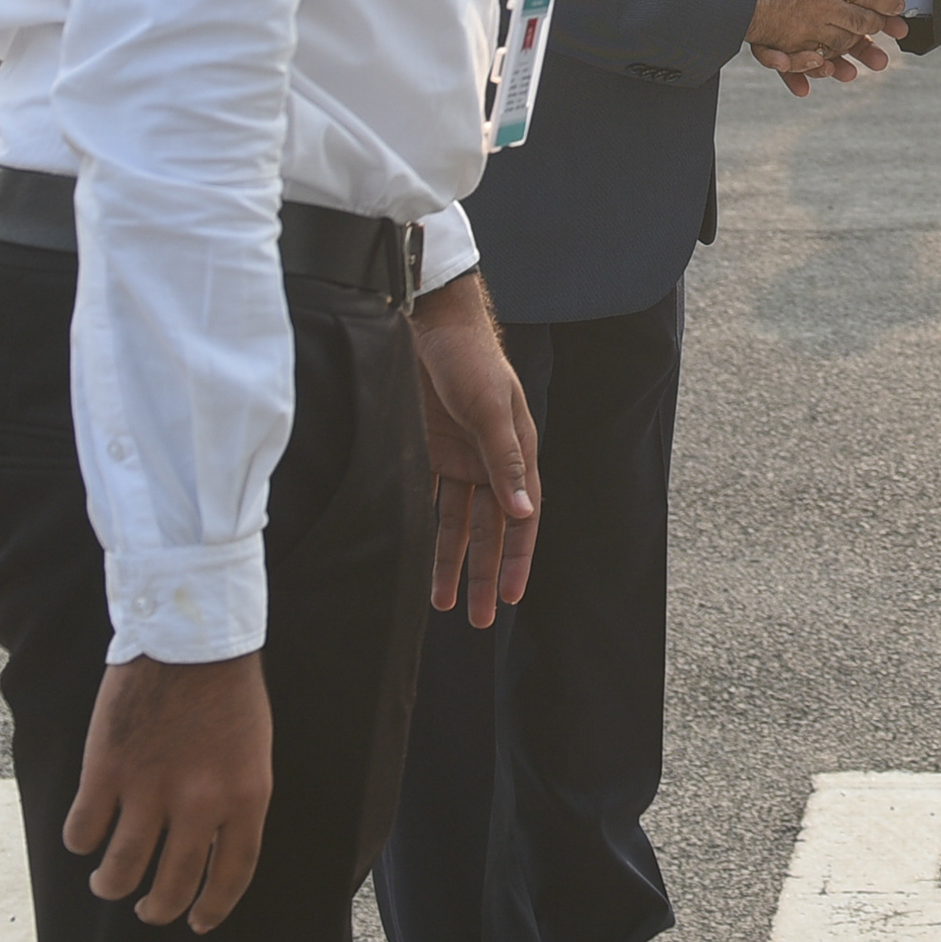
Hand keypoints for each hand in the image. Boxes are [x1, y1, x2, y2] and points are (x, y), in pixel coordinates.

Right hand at [62, 653, 270, 930]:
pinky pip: (83, 833)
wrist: (191, 638)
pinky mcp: (106, 771)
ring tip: (109, 883)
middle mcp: (200, 803)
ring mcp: (149, 790)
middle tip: (150, 910)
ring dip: (112, 885)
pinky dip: (82, 841)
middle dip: (159, 910)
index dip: (213, 908)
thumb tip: (209, 852)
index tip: (199, 922)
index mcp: (246, 797)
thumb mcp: (252, 752)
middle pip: (173, 886)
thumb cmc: (228, 692)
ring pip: (120, 871)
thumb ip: (233, 803)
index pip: (231, 876)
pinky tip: (87, 834)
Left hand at [410, 272, 537, 626]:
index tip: (511, 597)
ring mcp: (458, 458)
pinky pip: (428, 502)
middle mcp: (489, 462)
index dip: (518, 558)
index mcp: (516, 452)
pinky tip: (417, 561)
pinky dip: (424, 531)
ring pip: (458, 524)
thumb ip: (505, 462)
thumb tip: (523, 513)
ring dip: (453, 562)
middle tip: (482, 619)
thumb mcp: (492, 408)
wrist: (428, 323)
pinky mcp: (428, 451)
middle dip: (487, 574)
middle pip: (491, 530)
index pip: (522, 517)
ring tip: (445, 604)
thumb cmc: (470, 360)